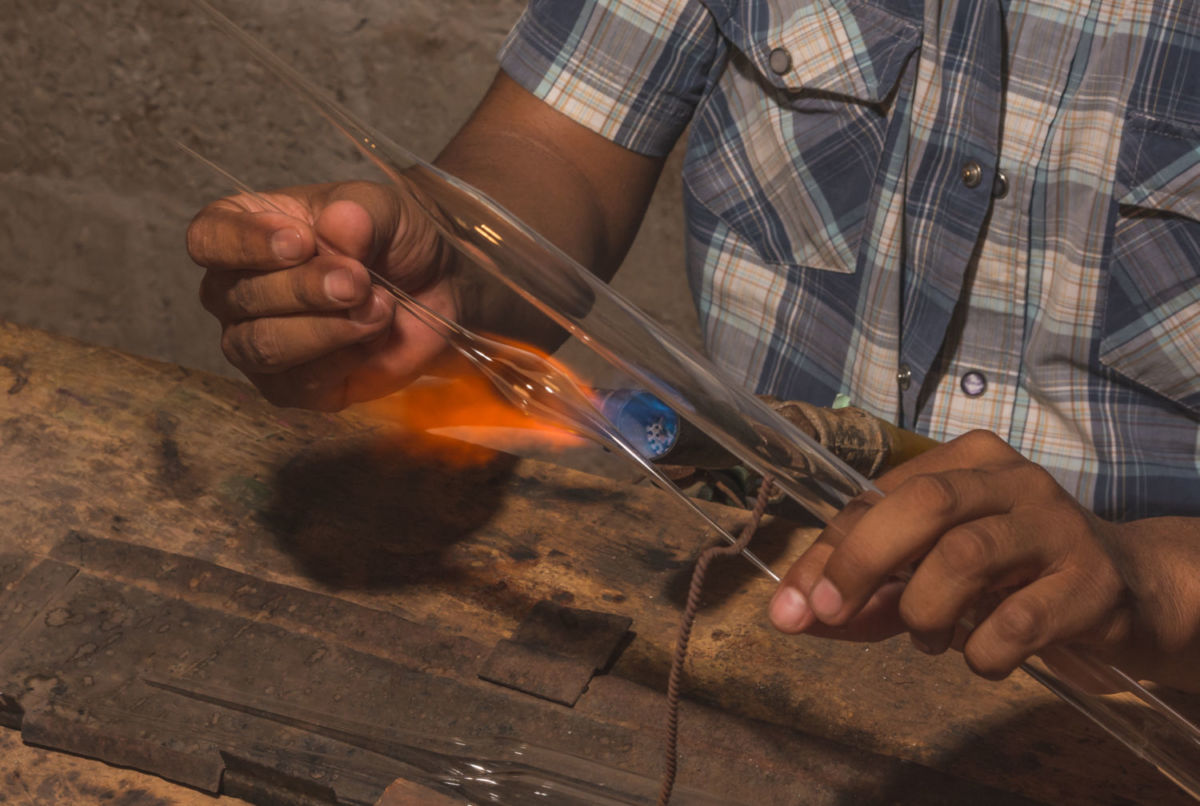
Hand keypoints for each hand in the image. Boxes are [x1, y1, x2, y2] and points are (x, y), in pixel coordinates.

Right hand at [187, 180, 456, 409]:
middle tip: (358, 279)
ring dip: (325, 329)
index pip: (208, 239)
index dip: (246, 243)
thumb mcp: (383, 209)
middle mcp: (236, 291)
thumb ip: (359, 214)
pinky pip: (301, 383)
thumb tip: (337, 227)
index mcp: (242, 231)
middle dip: (305, 289)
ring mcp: (259, 343)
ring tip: (379, 307)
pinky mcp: (295, 386)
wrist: (434, 285)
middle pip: (238, 298)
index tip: (300, 242)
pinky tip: (376, 335)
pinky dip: (345, 359)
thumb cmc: (391, 238)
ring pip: (263, 346)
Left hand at [768, 430, 1199, 688]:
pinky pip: (1016, 620)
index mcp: (964, 461)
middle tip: (834, 613)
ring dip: (925, 612)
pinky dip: (981, 651)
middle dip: (862, 562)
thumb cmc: (1013, 569)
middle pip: (922, 504)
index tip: (792, 607)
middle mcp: (1009, 480)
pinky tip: (981, 658)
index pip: (877, 497)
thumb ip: (869, 588)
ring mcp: (1054, 525)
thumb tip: (794, 615)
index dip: (828, 553)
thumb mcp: (934, 568)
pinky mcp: (1090, 581)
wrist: (1129, 587)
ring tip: (930, 638)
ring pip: (964, 557)